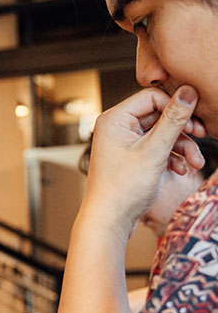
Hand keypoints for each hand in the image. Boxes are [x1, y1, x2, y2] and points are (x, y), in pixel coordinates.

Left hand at [83, 85, 202, 239]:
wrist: (110, 220)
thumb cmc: (123, 188)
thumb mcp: (155, 150)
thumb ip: (173, 120)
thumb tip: (188, 91)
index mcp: (114, 119)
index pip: (152, 97)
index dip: (176, 107)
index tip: (196, 121)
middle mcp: (116, 128)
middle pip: (159, 115)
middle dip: (182, 129)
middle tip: (203, 136)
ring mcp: (123, 143)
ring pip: (161, 133)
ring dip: (181, 146)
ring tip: (195, 163)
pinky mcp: (131, 157)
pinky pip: (156, 147)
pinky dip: (171, 156)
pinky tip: (181, 170)